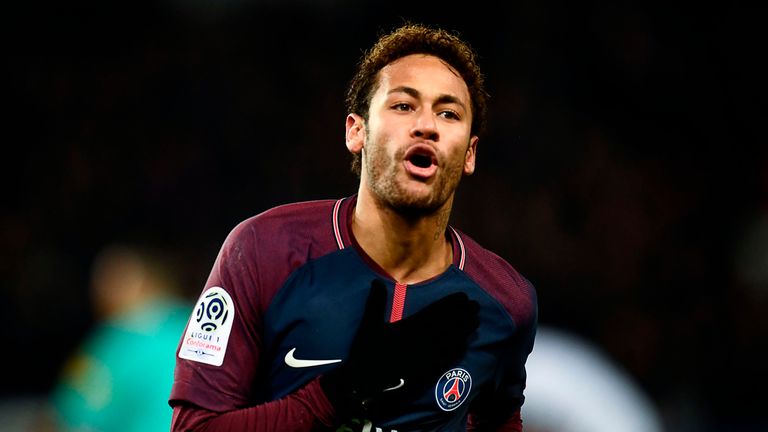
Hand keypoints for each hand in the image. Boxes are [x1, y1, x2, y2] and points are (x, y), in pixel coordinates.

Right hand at [320, 279, 479, 418]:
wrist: (364, 386)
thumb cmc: (365, 354)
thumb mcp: (368, 326)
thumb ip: (376, 303)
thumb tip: (377, 281)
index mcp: (409, 327)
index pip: (435, 312)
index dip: (450, 304)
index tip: (463, 296)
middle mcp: (421, 341)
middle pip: (448, 324)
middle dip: (463, 314)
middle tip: (476, 305)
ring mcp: (427, 358)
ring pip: (451, 340)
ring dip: (464, 329)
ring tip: (476, 320)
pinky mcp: (427, 372)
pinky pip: (447, 360)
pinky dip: (457, 351)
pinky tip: (465, 344)